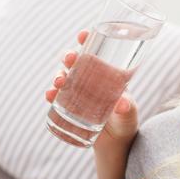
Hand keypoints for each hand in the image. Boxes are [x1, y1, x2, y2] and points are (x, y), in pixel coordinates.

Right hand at [44, 30, 139, 148]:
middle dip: (69, 56)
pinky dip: (51, 94)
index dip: (87, 40)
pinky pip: (56, 97)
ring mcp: (78, 92)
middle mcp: (90, 79)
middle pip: (76, 61)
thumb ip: (127, 108)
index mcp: (106, 74)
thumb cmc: (126, 123)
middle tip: (70, 60)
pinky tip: (49, 95)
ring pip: (64, 76)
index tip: (83, 34)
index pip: (96, 51)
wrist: (115, 144)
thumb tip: (122, 104)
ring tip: (58, 82)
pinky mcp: (69, 106)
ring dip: (58, 75)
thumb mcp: (129, 114)